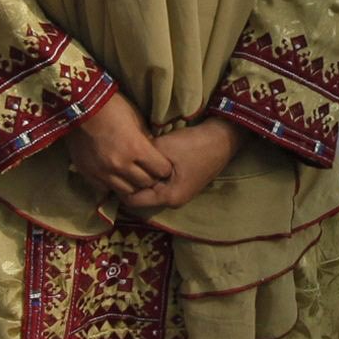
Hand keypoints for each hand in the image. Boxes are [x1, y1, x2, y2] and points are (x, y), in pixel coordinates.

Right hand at [62, 94, 173, 220]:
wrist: (79, 105)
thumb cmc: (112, 107)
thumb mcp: (137, 120)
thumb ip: (146, 141)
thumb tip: (153, 155)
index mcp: (136, 148)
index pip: (161, 170)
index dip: (164, 168)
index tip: (162, 165)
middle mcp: (120, 164)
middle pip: (145, 183)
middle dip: (151, 178)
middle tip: (149, 172)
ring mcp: (102, 171)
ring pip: (126, 191)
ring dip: (132, 184)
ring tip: (132, 176)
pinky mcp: (87, 173)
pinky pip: (105, 189)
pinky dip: (112, 185)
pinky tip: (114, 176)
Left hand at [116, 117, 238, 214]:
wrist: (224, 137)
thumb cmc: (195, 144)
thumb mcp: (163, 148)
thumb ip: (141, 159)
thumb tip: (124, 160)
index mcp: (169, 197)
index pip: (132, 200)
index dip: (120, 185)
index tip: (114, 169)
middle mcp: (174, 201)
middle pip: (142, 196)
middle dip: (132, 182)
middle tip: (122, 164)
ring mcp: (181, 194)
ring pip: (151, 189)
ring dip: (144, 177)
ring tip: (134, 161)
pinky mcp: (184, 185)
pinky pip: (161, 184)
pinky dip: (154, 175)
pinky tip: (150, 161)